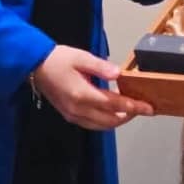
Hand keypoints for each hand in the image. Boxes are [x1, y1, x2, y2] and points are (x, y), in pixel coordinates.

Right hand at [32, 46, 153, 130]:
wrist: (35, 66)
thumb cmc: (58, 59)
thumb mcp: (81, 57)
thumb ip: (101, 67)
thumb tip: (119, 74)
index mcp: (82, 94)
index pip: (114, 105)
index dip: (133, 107)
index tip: (149, 108)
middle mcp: (78, 109)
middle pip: (110, 120)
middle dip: (129, 116)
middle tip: (143, 109)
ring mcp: (73, 115)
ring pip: (101, 126)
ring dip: (118, 121)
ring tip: (131, 111)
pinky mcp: (69, 115)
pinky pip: (92, 124)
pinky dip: (105, 121)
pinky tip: (112, 113)